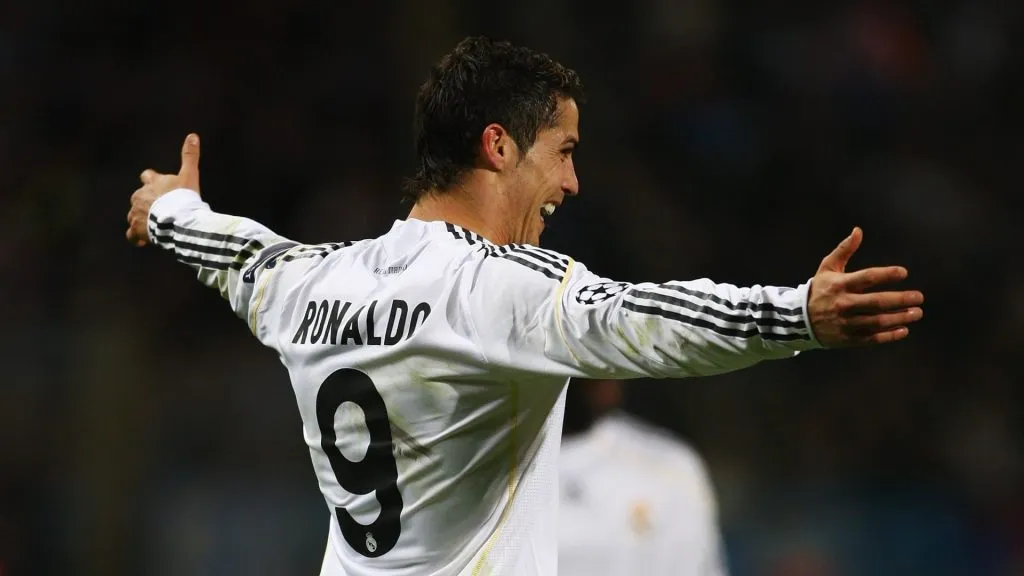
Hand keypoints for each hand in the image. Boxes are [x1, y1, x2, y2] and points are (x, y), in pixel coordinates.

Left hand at [125, 133, 201, 246]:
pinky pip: (131, 235)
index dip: (153, 180)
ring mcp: (136, 214)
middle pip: (139, 197)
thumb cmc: (184, 197)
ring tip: (155, 226)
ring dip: (142, 219)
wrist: (178, 220)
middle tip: (163, 210)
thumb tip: (193, 135)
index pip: (147, 176)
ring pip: (134, 215)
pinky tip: (142, 241)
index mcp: (151, 183)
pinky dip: (136, 237)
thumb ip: (190, 156)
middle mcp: (139, 197)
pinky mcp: (136, 230)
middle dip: (148, 203)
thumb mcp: (189, 174)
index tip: (159, 186)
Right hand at [808, 227, 923, 346]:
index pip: (867, 278)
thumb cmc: (820, 290)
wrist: (800, 320)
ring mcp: (847, 323)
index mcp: (840, 285)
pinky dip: (890, 336)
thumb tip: (858, 231)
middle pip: (877, 302)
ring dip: (900, 318)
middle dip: (901, 299)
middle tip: (919, 297)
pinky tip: (904, 330)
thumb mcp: (827, 267)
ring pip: (878, 321)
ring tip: (916, 312)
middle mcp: (844, 304)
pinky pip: (873, 338)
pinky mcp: (849, 338)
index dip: (887, 274)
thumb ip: (844, 250)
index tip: (904, 273)